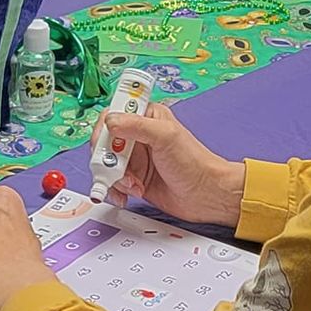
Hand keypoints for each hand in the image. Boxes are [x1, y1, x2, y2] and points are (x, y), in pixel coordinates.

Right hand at [98, 104, 245, 229]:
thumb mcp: (166, 136)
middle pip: (104, 143)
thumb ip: (137, 125)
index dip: (103, 130)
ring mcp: (135, 159)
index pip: (112, 115)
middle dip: (106, 159)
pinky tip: (130, 194)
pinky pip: (112, 182)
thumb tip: (110, 122)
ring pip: (106, 165)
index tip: (105, 144)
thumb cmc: (195, 163)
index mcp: (146, 117)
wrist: (206, 195)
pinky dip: (116, 190)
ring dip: (114, 177)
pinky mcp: (134, 178)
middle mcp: (138, 136)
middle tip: (116, 169)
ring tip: (132, 184)